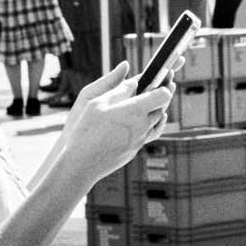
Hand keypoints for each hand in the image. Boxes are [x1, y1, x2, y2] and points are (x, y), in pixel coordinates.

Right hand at [59, 60, 169, 182]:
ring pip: (156, 123)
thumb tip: (134, 82)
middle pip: (161, 109)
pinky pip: (148, 135)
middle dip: (159, 99)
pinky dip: (148, 126)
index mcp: (135, 111)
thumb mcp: (97, 103)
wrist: (83, 163)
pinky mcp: (135, 150)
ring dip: (154, 112)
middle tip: (156, 89)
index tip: (159, 82)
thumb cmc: (86, 130)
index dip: (162, 87)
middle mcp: (142, 126)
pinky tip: (140, 122)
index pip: (163, 96)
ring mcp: (140, 140)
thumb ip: (119, 91)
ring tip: (146, 104)